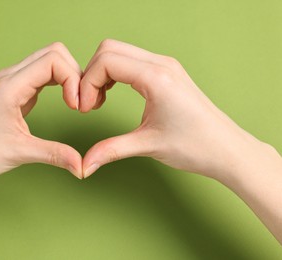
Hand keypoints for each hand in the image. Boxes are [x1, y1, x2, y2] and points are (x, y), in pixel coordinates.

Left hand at [0, 42, 83, 181]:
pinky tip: (64, 100)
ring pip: (49, 59)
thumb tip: (82, 166)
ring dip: (68, 76)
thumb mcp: (19, 153)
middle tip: (80, 102)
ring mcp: (11, 80)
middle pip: (54, 53)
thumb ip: (54, 155)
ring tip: (75, 102)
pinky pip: (42, 72)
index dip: (73, 79)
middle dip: (74, 73)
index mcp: (10, 87)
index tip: (77, 107)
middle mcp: (10, 77)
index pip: (53, 61)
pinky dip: (59, 81)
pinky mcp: (14, 88)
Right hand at [80, 39, 264, 180]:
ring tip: (99, 100)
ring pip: (119, 52)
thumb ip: (111, 150)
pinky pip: (132, 60)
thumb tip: (84, 165)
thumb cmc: (195, 146)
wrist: (226, 149)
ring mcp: (165, 66)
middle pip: (109, 49)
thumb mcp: (147, 146)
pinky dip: (115, 73)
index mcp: (156, 78)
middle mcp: (161, 64)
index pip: (106, 61)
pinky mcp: (167, 72)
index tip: (85, 108)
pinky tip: (114, 93)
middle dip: (91, 74)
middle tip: (89, 103)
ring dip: (102, 73)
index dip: (87, 83)